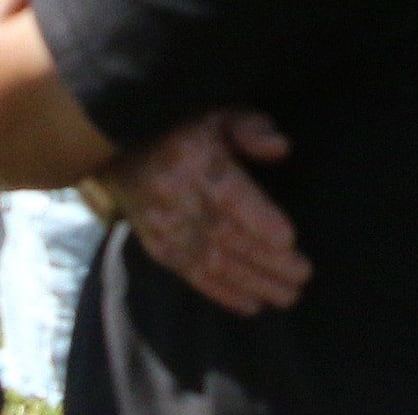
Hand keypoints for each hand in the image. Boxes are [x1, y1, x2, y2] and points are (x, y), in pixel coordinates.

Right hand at [112, 108, 308, 314]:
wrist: (115, 148)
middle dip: (266, 260)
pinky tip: (251, 304)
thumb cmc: (182, 126)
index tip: (288, 240)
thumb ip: (251, 129)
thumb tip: (281, 149)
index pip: (228, 193)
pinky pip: (191, 274)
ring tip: (287, 296)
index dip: (258, 218)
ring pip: (211, 261)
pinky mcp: (156, 246)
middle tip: (302, 276)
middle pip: (225, 235)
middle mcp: (174, 196)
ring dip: (251, 282)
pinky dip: (221, 292)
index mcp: (192, 158)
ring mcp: (162, 225)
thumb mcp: (217, 113)